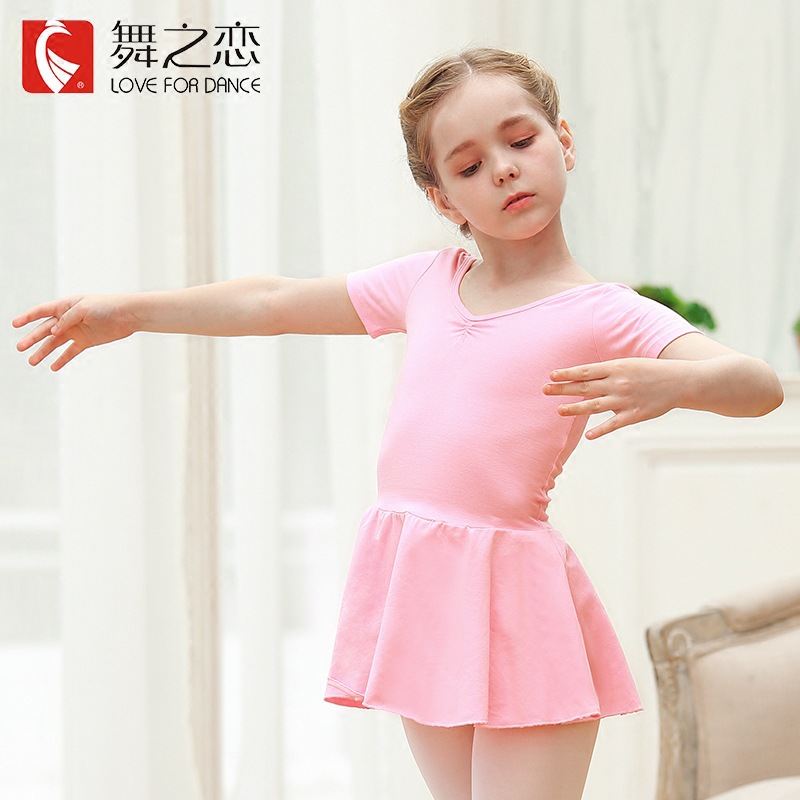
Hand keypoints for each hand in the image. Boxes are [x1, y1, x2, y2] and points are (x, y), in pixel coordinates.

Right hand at [13, 294, 136, 370]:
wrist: (128, 316)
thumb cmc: (107, 306)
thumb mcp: (84, 308)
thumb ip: (67, 319)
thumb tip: (53, 332)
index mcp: (66, 305)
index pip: (42, 311)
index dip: (28, 317)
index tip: (14, 324)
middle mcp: (68, 319)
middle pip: (45, 329)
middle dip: (32, 338)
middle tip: (20, 348)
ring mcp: (76, 331)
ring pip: (55, 342)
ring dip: (43, 351)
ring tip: (32, 361)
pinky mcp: (86, 341)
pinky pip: (70, 352)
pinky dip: (62, 359)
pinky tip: (53, 367)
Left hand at [543, 358, 681, 438]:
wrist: (681, 382)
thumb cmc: (651, 372)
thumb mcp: (628, 364)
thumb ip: (608, 372)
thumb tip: (584, 380)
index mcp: (616, 368)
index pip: (586, 371)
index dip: (567, 373)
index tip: (551, 375)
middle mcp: (618, 383)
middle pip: (585, 387)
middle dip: (563, 389)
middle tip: (545, 390)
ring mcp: (626, 400)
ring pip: (595, 406)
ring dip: (576, 409)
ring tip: (559, 410)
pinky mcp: (635, 415)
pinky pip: (614, 424)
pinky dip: (601, 430)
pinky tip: (588, 435)